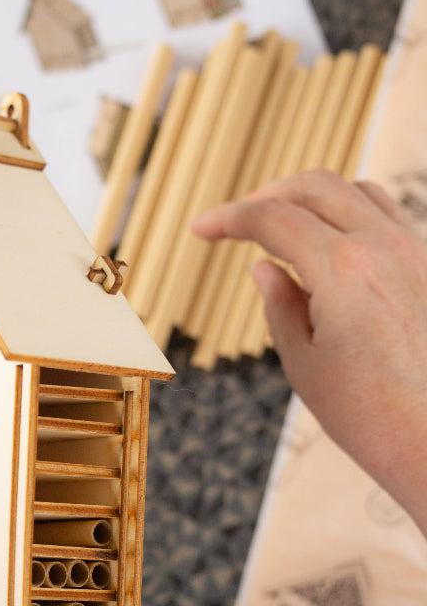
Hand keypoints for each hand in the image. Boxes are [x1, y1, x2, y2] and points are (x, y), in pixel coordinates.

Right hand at [192, 171, 426, 527]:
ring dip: (313, 200)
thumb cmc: (376, 418)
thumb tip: (264, 268)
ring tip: (286, 229)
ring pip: (360, 193)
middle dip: (267, 196)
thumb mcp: (305, 365)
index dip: (228, 218)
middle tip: (239, 221)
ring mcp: (420, 254)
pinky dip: (352, 219)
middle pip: (317, 187)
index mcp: (344, 270)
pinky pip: (391, 220)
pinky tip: (334, 252)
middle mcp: (387, 248)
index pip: (273, 220)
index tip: (201, 229)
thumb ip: (281, 305)